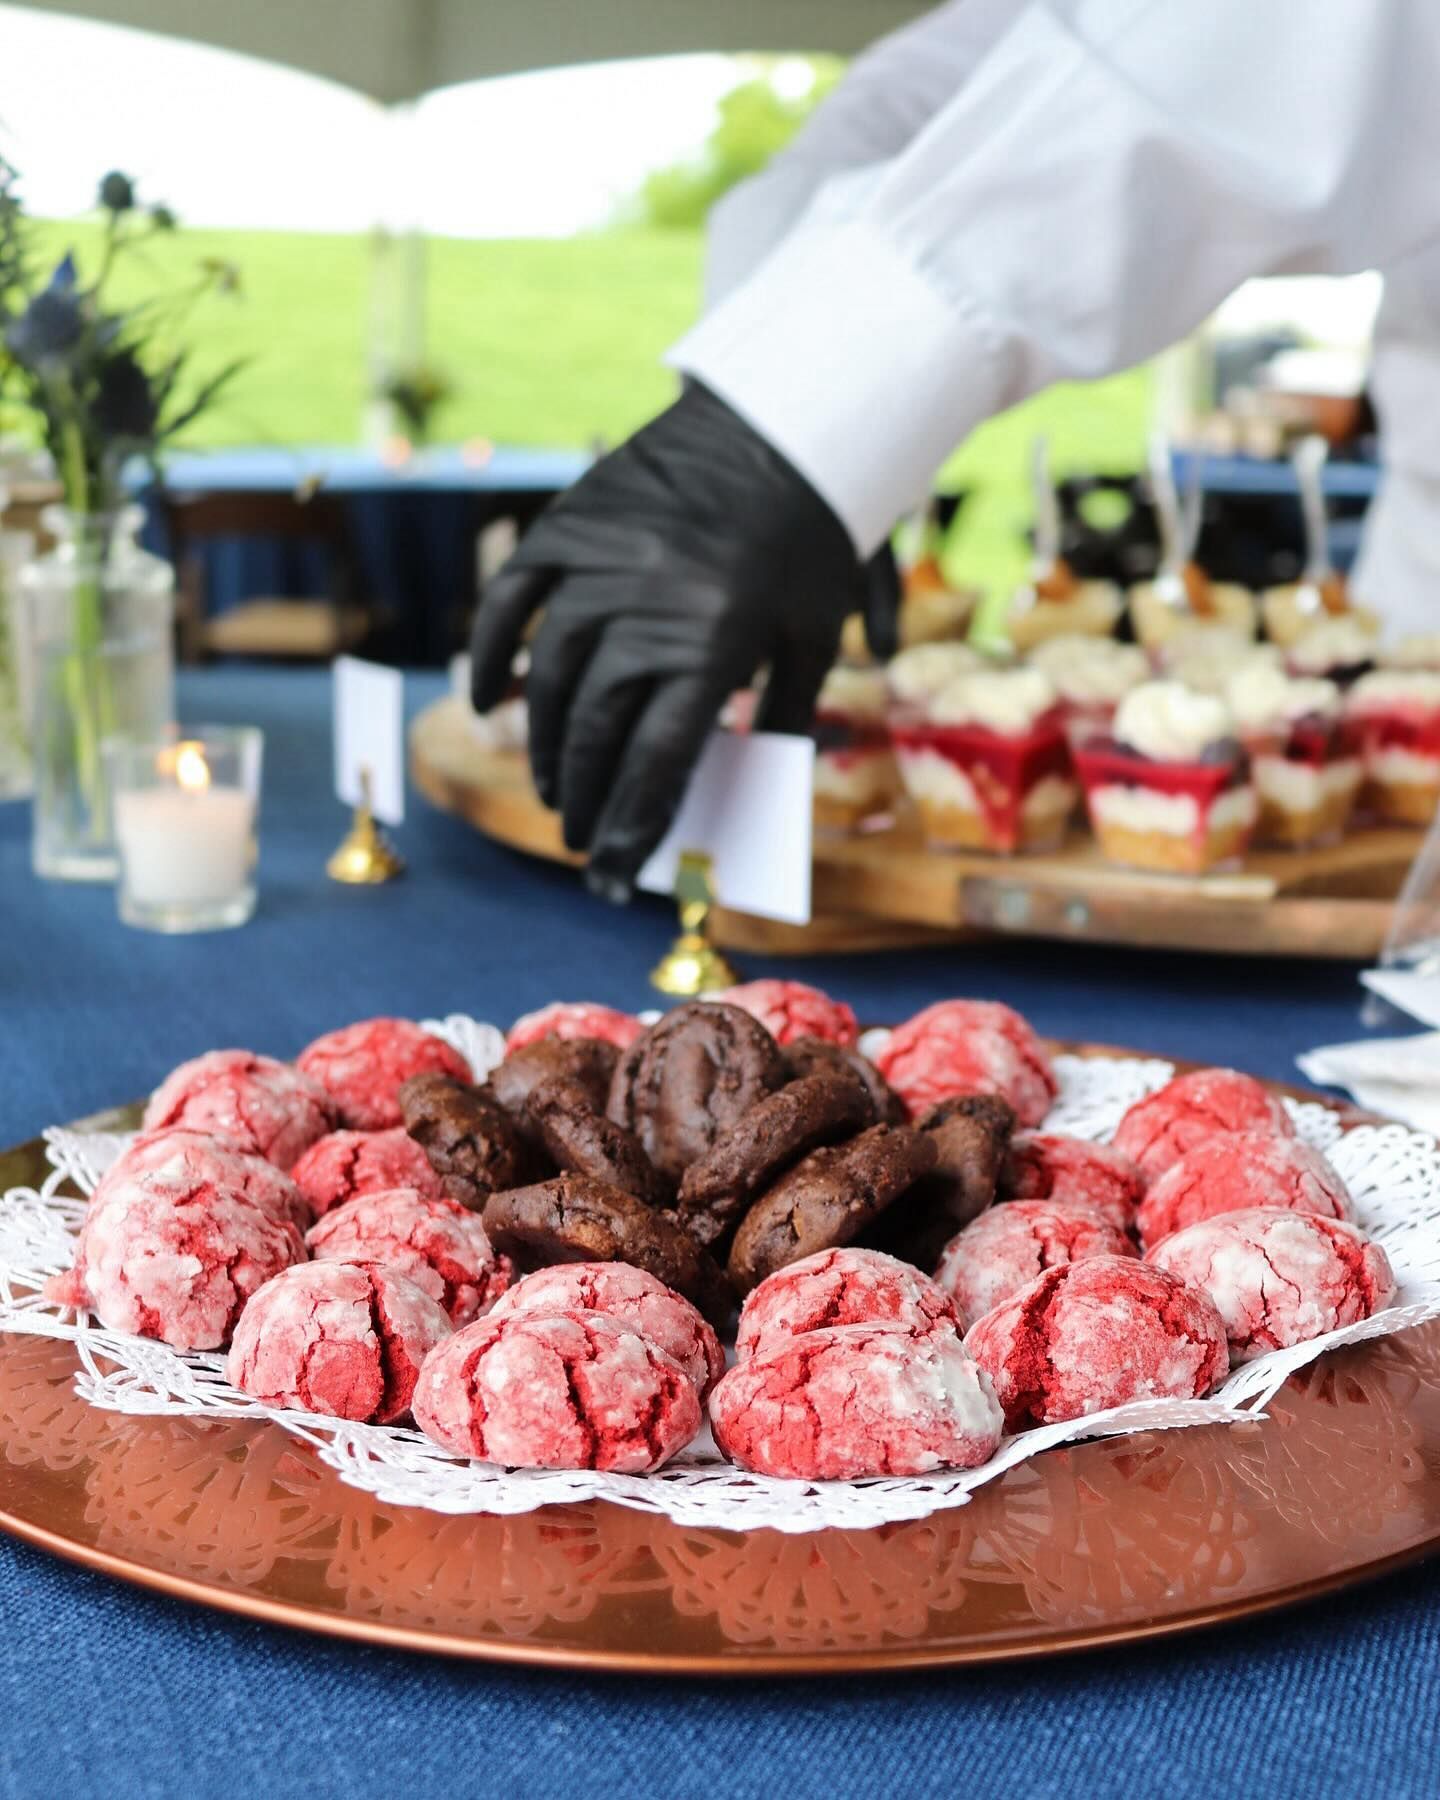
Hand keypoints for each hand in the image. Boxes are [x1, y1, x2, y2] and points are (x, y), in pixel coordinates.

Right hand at [471, 383, 895, 900]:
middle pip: (596, 732)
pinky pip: (512, 601)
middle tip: (580, 839)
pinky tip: (488, 699)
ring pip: (547, 678)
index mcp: (714, 641)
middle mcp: (646, 608)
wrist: (782, 415)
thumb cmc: (813, 532)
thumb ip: (783, 714)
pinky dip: (494, 653)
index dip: (631, 824)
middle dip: (584, 799)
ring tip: (552, 787)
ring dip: (542, 745)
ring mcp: (598, 564)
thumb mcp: (816, 631)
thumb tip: (746, 788)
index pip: (658, 759)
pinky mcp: (567, 525)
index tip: (612, 871)